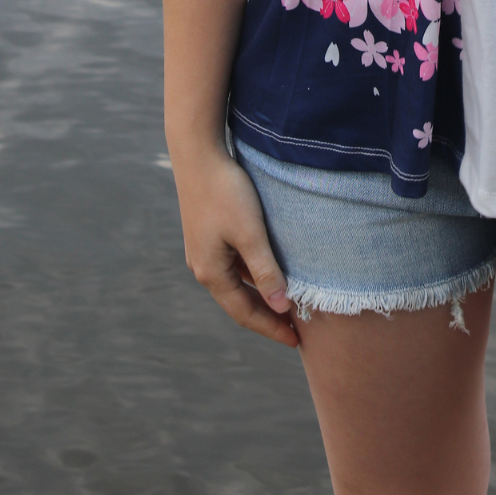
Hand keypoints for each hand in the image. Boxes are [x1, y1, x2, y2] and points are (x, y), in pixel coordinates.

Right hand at [169, 140, 298, 346]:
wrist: (197, 153)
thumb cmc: (225, 191)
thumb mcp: (250, 233)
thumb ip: (266, 270)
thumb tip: (281, 307)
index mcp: (211, 272)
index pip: (245, 313)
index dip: (272, 328)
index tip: (297, 341)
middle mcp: (203, 266)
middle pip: (240, 302)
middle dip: (267, 316)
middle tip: (297, 329)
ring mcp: (205, 250)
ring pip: (237, 283)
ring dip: (261, 295)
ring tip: (288, 302)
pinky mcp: (209, 233)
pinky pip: (235, 265)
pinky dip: (254, 275)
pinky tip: (271, 270)